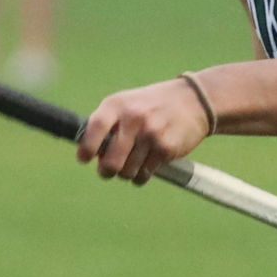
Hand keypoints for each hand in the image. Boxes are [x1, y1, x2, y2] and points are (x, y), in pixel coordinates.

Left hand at [76, 75, 213, 183]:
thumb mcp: (126, 103)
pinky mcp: (166, 149)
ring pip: (127, 172)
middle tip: (107, 171)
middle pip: (110, 161)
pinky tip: (145, 165)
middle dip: (106, 171)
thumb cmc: (151, 105)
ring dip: (126, 173)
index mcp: (117, 105)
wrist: (192, 101)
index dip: (86, 148)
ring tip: (131, 164)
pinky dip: (141, 176)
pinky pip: (144, 175)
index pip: (95, 128)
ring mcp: (150, 134)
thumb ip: (107, 123)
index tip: (84, 159)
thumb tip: (89, 152)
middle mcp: (133, 118)